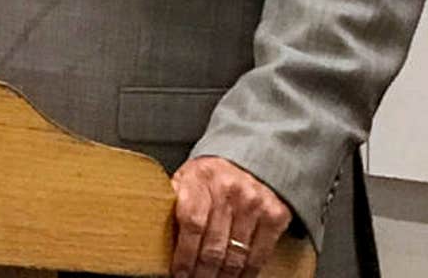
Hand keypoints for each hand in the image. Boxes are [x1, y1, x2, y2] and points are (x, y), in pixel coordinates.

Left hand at [170, 156, 293, 277]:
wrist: (249, 161)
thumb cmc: (210, 176)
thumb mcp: (186, 179)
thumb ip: (174, 203)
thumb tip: (153, 234)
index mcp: (201, 179)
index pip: (192, 224)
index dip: (185, 255)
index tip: (179, 273)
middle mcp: (230, 190)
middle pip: (213, 247)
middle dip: (201, 273)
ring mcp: (254, 203)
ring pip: (235, 257)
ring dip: (221, 277)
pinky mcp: (275, 216)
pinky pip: (258, 257)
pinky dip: (245, 274)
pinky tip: (233, 277)